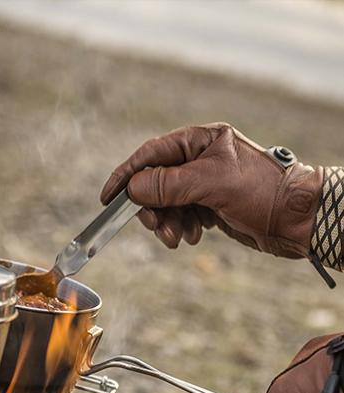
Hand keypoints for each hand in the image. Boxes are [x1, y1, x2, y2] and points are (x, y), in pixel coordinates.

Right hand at [100, 123, 322, 257]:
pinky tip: (196, 235)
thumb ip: (169, 184)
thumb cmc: (262, 191)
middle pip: (155, 183)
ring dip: (168, 223)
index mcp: (200, 140)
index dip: (127, 176)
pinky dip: (182, 228)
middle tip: (156, 227)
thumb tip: (133, 189)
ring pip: (167, 204)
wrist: (297, 220)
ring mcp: (204, 183)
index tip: (109, 198)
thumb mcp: (212, 183)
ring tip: (179, 238)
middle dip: (152, 208)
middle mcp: (199, 159)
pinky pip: (181, 216)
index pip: (151, 154)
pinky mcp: (210, 204)